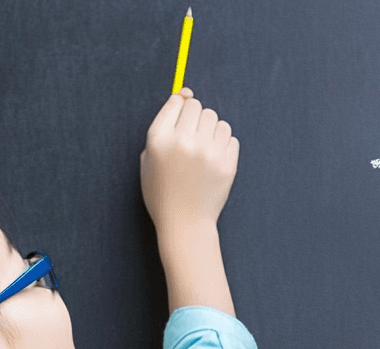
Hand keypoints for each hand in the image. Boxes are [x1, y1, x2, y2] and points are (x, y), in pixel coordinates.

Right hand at [140, 87, 239, 235]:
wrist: (184, 224)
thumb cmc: (163, 191)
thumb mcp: (149, 158)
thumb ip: (164, 124)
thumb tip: (186, 93)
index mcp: (159, 139)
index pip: (177, 102)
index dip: (179, 111)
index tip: (181, 125)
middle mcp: (184, 142)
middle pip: (198, 107)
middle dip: (195, 120)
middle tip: (192, 142)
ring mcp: (208, 152)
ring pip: (217, 119)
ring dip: (211, 130)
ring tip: (203, 151)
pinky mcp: (227, 163)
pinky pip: (230, 137)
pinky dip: (223, 144)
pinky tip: (213, 161)